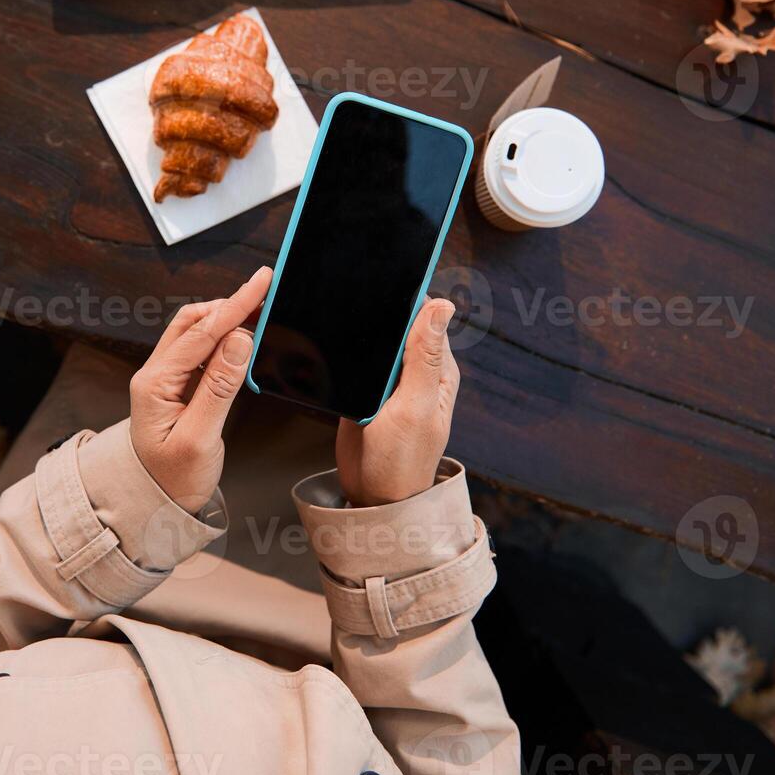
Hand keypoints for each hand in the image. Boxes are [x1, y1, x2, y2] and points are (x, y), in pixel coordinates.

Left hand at [130, 266, 271, 512]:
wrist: (155, 506)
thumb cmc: (173, 480)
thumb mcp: (200, 438)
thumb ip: (219, 387)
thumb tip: (240, 340)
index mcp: (154, 384)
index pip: (200, 333)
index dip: (235, 305)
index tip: (262, 281)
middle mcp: (155, 375)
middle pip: (193, 322)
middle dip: (229, 304)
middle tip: (265, 291)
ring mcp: (165, 381)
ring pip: (196, 334)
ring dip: (227, 320)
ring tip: (260, 312)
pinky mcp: (178, 389)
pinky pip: (201, 353)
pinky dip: (224, 340)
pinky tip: (243, 341)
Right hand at [336, 298, 459, 506]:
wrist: (371, 496)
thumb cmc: (402, 460)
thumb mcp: (415, 406)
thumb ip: (424, 357)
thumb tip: (441, 305)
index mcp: (437, 369)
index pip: (426, 317)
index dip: (407, 297)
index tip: (383, 279)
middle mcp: (416, 370)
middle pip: (398, 324)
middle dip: (378, 313)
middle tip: (352, 301)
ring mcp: (390, 380)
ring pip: (375, 341)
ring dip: (360, 334)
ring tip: (339, 324)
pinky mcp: (366, 390)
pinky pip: (356, 361)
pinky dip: (346, 354)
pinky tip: (332, 348)